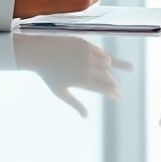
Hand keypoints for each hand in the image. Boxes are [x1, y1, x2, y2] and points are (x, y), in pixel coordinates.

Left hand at [14, 34, 132, 116]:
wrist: (40, 53)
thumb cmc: (49, 75)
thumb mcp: (61, 93)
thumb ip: (76, 104)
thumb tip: (86, 117)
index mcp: (83, 81)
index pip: (106, 89)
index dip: (115, 93)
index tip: (120, 96)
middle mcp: (88, 68)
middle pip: (108, 77)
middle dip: (113, 84)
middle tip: (116, 88)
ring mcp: (88, 55)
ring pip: (107, 63)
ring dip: (109, 69)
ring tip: (110, 76)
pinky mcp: (86, 44)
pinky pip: (101, 52)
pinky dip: (105, 57)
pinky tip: (107, 61)